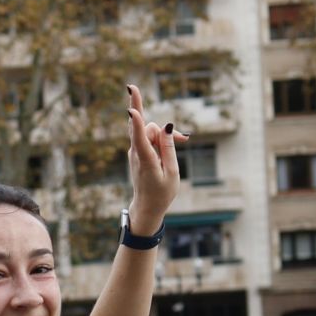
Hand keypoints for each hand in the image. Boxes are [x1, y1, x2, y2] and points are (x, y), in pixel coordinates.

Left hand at [125, 83, 187, 226]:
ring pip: (149, 131)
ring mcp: (134, 151)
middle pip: (149, 129)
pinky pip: (148, 137)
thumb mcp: (172, 172)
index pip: (140, 138)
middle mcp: (136, 153)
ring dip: (165, 135)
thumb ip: (169, 148)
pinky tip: (174, 142)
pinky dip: (161, 138)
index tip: (130, 109)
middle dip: (166, 131)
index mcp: (146, 161)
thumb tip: (166, 126)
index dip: (136, 122)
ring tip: (183, 141)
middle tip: (185, 140)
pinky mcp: (136, 151)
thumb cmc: (161, 192)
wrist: (147, 206)